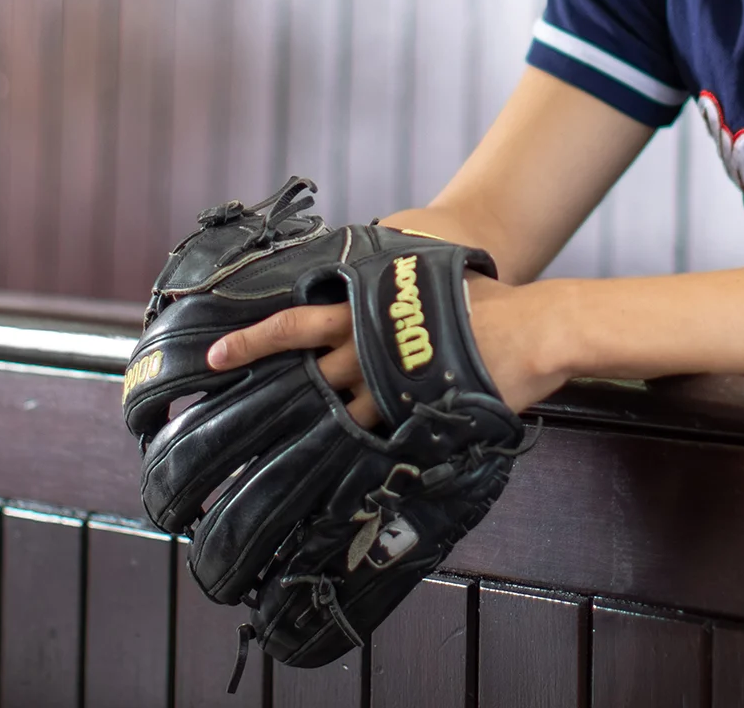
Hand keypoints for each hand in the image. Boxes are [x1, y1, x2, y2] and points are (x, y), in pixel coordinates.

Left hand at [206, 276, 574, 426]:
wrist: (530, 329)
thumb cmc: (483, 298)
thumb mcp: (426, 273)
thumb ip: (390, 280)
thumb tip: (367, 277)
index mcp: (362, 308)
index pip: (293, 322)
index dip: (251, 340)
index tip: (213, 356)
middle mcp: (365, 344)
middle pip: (301, 371)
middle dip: (259, 390)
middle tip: (219, 415)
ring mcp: (387, 382)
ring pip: (336, 412)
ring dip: (308, 431)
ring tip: (272, 456)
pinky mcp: (413, 411)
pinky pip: (376, 436)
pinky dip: (355, 449)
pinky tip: (333, 471)